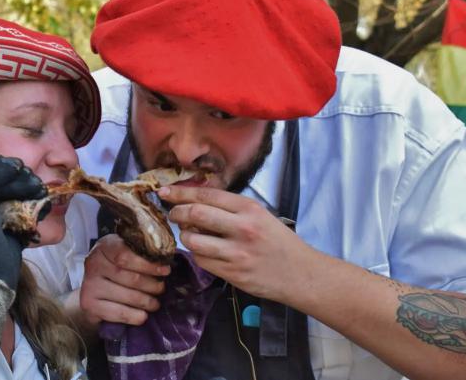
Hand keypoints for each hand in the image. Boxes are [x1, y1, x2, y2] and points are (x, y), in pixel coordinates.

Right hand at [0, 155, 47, 344]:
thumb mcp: (7, 237)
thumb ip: (15, 219)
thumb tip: (38, 203)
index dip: (1, 180)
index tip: (25, 179)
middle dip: (7, 174)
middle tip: (30, 175)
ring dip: (6, 171)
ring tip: (27, 173)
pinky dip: (0, 170)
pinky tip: (17, 170)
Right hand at [79, 234, 170, 326]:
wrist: (93, 287)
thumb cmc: (116, 267)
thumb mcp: (126, 252)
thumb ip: (142, 252)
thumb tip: (167, 260)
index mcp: (105, 246)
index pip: (127, 256)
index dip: (149, 265)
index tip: (165, 271)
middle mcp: (94, 263)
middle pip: (131, 278)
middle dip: (151, 285)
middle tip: (161, 289)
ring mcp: (89, 285)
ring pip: (127, 296)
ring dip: (146, 302)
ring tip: (155, 303)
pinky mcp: (88, 304)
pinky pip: (117, 313)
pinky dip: (134, 316)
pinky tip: (143, 315)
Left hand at [159, 185, 311, 301]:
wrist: (300, 273)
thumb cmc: (279, 242)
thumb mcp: (260, 215)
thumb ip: (231, 208)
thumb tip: (196, 200)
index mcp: (249, 209)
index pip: (206, 195)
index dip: (181, 193)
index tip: (165, 192)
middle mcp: (242, 228)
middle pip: (195, 214)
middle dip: (177, 213)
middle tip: (173, 214)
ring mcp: (237, 253)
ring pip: (193, 240)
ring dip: (185, 236)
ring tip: (189, 234)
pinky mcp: (232, 273)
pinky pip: (202, 261)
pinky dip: (196, 253)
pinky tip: (202, 250)